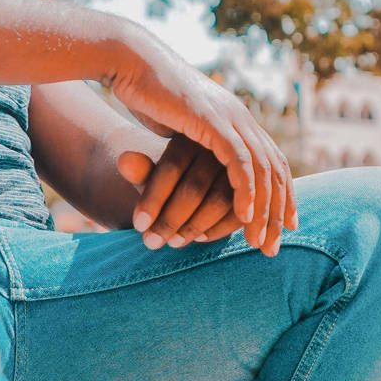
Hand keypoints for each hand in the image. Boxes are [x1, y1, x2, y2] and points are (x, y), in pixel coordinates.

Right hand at [107, 39, 296, 256]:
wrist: (130, 61)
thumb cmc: (145, 92)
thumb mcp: (177, 124)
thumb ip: (193, 145)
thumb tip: (194, 165)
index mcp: (236, 118)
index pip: (272, 160)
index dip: (281, 194)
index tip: (282, 225)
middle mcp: (240, 117)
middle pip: (276, 169)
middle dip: (279, 210)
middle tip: (274, 245)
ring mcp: (230, 117)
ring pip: (263, 169)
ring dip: (265, 209)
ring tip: (259, 240)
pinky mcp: (213, 121)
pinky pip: (240, 162)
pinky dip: (247, 191)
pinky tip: (246, 216)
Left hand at [117, 141, 245, 249]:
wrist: (190, 181)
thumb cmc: (163, 181)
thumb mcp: (148, 175)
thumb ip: (139, 169)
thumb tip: (124, 159)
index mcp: (189, 136)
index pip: (171, 167)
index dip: (153, 198)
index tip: (137, 226)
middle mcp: (218, 147)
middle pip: (196, 186)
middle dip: (171, 219)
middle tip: (151, 243)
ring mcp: (240, 168)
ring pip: (222, 199)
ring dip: (196, 227)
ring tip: (174, 244)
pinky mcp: (256, 189)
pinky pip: (241, 211)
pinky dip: (221, 228)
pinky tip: (202, 239)